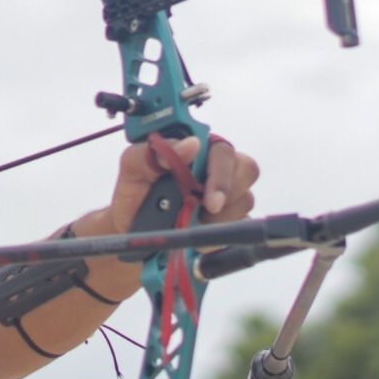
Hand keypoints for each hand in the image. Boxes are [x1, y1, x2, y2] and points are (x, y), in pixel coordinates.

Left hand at [104, 132, 258, 234]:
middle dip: (226, 192)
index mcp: (198, 149)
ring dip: (217, 217)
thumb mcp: (132, 169)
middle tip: (206, 209)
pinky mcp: (233, 221)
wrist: (133, 233)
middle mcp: (218, 169)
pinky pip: (241, 226)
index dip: (220, 171)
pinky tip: (199, 231)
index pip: (223, 150)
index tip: (207, 195)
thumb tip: (190, 144)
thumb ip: (153, 152)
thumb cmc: (135, 196)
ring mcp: (229, 196)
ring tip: (190, 219)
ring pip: (244, 201)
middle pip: (247, 170)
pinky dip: (220, 234)